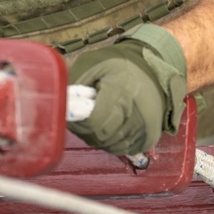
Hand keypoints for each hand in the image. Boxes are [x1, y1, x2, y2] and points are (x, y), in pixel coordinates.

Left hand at [67, 24, 186, 154]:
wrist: (154, 66)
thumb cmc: (120, 64)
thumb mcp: (92, 63)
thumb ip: (75, 84)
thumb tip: (59, 104)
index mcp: (122, 93)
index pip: (94, 123)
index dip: (79, 122)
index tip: (75, 113)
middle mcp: (137, 113)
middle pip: (101, 137)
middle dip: (88, 129)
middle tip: (87, 114)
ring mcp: (146, 127)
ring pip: (111, 146)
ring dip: (100, 136)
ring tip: (102, 115)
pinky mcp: (150, 137)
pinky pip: (124, 150)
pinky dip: (113, 142)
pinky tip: (113, 125)